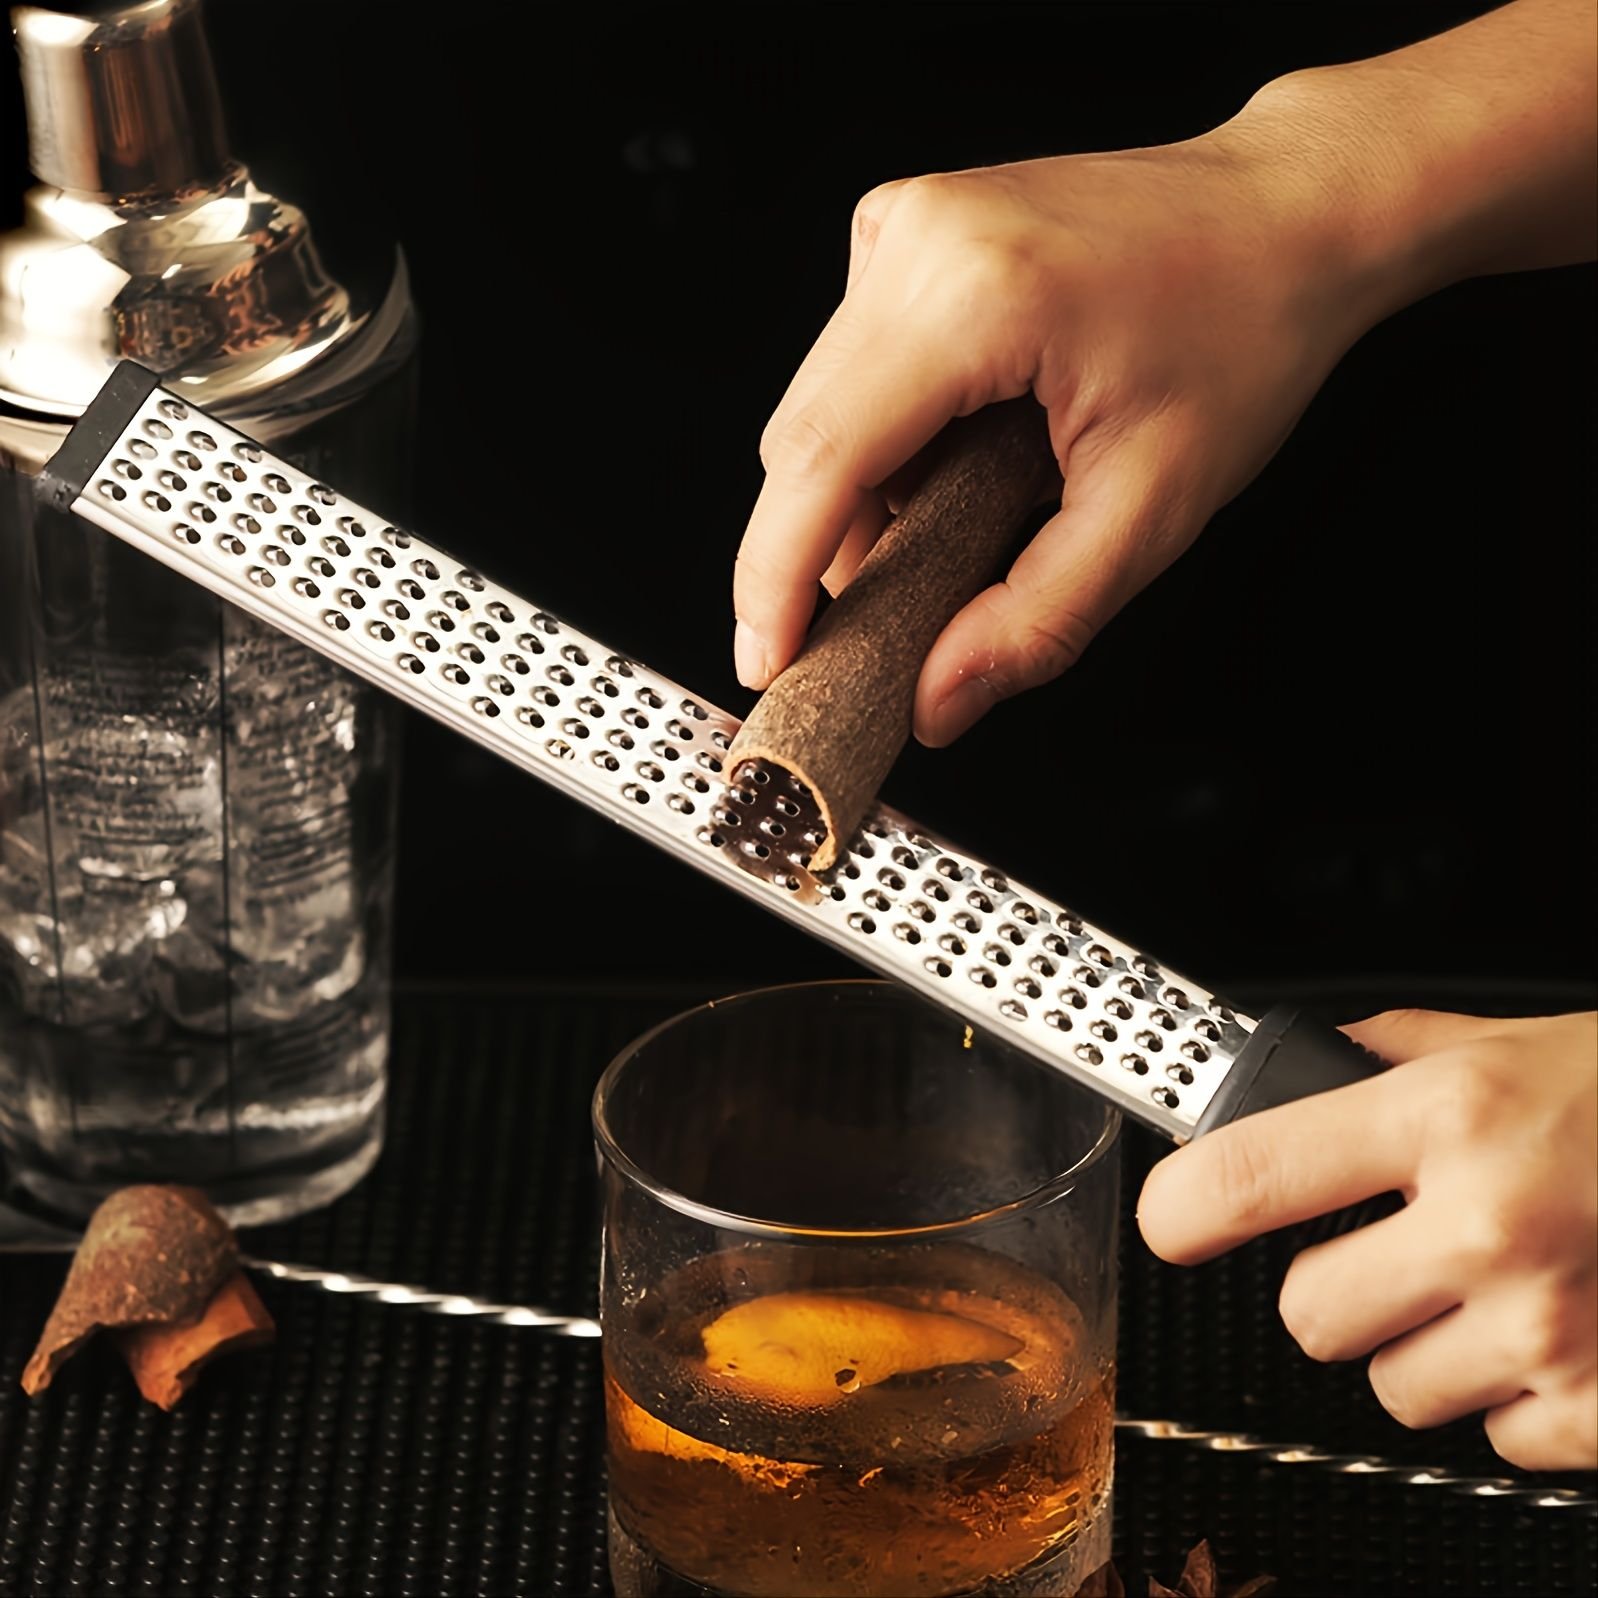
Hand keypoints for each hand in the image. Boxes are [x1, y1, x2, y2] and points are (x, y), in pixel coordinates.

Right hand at [731, 125, 1372, 744]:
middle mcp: (918, 240)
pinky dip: (881, 446)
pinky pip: (848, 371)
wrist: (1289, 214)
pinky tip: (955, 464)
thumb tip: (935, 702)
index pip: (821, 459)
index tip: (769, 663)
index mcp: (975, 294)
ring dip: (856, 502)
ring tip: (953, 536)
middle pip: (799, 441)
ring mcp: (905, 226)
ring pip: (817, 411)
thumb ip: (1036, 622)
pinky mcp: (907, 234)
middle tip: (876, 637)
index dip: (776, 579)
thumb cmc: (1243, 332)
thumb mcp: (1153, 508)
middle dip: (822, 554)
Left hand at [1138, 1009, 1597, 1470]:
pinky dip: (1516, 1397)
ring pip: (1392, 1386)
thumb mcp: (1512, 1043)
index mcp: (1447, 1117)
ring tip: (1498, 1281)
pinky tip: (1559, 1329)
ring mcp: (1548, 1331)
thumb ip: (1388, 1056)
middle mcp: (1489, 1226)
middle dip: (1336, 1285)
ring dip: (1427, 1344)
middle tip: (1395, 1248)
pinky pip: (1493, 1438)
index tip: (1170, 1218)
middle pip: (1307, 1313)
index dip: (1182, 1206)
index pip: (1247, 1175)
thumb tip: (1291, 1064)